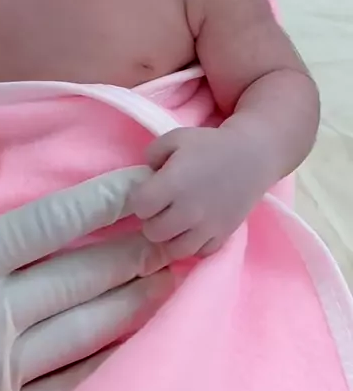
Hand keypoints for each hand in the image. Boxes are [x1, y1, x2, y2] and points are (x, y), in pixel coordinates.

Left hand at [131, 127, 267, 259]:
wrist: (251, 157)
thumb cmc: (210, 145)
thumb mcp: (175, 137)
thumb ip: (152, 154)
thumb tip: (146, 176)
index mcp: (172, 184)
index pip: (140, 207)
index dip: (141, 199)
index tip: (150, 192)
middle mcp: (187, 210)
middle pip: (153, 232)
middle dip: (152, 219)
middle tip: (162, 207)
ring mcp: (206, 227)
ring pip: (173, 249)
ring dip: (170, 236)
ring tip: (175, 222)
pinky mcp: (222, 236)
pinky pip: (198, 253)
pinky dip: (192, 244)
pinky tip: (193, 229)